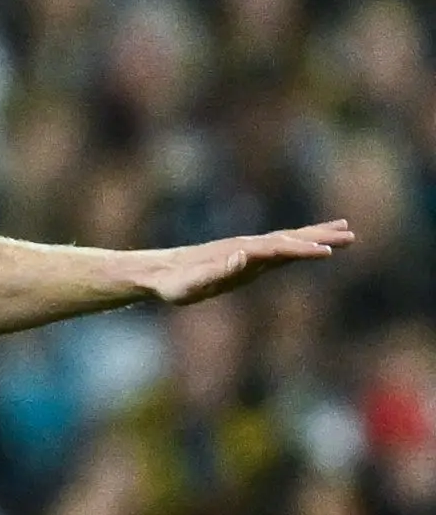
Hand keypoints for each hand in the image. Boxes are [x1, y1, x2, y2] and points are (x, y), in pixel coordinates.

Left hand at [134, 221, 352, 304]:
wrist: (162, 272)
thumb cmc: (177, 284)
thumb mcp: (193, 283)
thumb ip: (218, 270)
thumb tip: (243, 255)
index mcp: (241, 254)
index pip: (278, 250)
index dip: (302, 251)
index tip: (326, 251)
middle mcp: (249, 247)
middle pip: (291, 239)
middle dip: (321, 237)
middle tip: (352, 235)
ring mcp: (251, 250)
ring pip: (290, 240)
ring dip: (318, 235)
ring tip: (346, 231)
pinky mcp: (249, 257)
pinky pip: (282, 247)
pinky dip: (302, 242)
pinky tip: (314, 243)